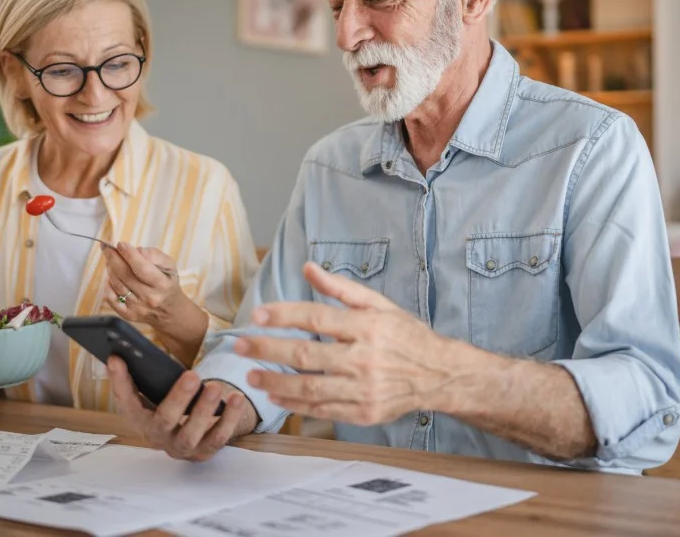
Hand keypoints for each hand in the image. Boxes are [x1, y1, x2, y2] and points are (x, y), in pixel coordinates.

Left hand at [102, 243, 203, 343]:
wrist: (170, 312)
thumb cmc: (167, 283)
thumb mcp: (169, 266)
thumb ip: (154, 255)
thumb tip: (136, 250)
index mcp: (162, 284)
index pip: (142, 268)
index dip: (129, 255)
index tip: (121, 244)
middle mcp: (150, 298)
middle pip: (126, 275)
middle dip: (114, 258)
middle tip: (107, 247)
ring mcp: (138, 308)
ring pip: (117, 285)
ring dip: (110, 269)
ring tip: (110, 259)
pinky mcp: (128, 315)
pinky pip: (111, 298)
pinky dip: (107, 286)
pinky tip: (110, 277)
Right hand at [105, 356, 259, 460]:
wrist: (193, 432)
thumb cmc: (172, 404)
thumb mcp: (156, 391)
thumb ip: (142, 375)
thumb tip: (119, 355)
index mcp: (141, 420)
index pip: (125, 403)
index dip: (119, 382)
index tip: (117, 359)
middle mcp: (158, 437)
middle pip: (163, 421)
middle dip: (177, 398)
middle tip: (192, 376)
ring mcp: (181, 448)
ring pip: (190, 434)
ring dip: (204, 410)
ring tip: (216, 387)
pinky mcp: (204, 452)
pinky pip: (218, 438)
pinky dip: (229, 418)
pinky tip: (237, 398)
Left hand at [233, 261, 452, 425]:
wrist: (439, 374)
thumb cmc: (406, 335)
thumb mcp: (379, 304)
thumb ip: (341, 288)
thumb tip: (309, 268)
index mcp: (367, 326)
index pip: (316, 317)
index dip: (284, 315)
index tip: (257, 315)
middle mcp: (365, 358)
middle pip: (305, 354)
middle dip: (267, 349)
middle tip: (240, 345)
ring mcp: (364, 389)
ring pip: (309, 387)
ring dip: (275, 382)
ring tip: (251, 375)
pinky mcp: (364, 413)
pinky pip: (322, 410)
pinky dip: (296, 405)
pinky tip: (277, 397)